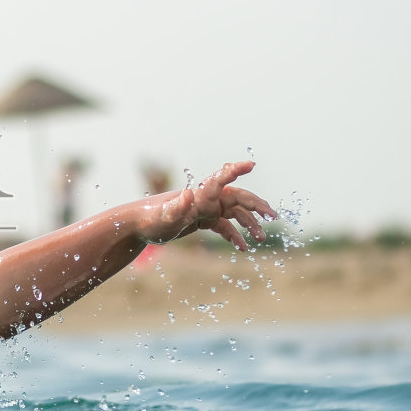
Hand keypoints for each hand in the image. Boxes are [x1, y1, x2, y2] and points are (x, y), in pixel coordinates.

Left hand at [134, 161, 275, 251]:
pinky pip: (223, 226)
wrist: (138, 226)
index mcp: (200, 195)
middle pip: (237, 197)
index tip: (252, 163)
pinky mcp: (201, 220)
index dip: (236, 170)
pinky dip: (234, 235)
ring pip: (234, 213)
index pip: (221, 179)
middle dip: (256, 205)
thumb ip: (177, 206)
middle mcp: (205, 199)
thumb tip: (189, 194)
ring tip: (260, 238)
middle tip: (272, 215)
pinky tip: (242, 247)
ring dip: (249, 224)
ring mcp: (205, 209)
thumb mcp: (165, 216)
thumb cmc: (151, 220)